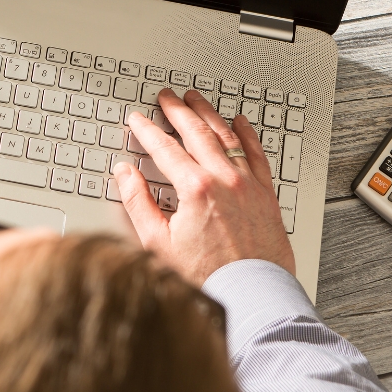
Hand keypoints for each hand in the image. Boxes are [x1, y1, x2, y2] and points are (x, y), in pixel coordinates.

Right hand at [114, 89, 293, 286]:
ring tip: (196, 100)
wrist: (250, 295)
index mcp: (195, 189)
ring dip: (208, 114)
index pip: (164, 148)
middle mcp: (224, 180)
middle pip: (196, 132)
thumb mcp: (157, 243)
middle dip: (178, 111)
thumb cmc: (206, 276)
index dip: (147, 130)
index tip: (137, 120)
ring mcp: (248, 185)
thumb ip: (137, 203)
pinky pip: (256, 153)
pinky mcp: (266, 194)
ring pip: (226, 136)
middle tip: (167, 97)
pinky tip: (239, 122)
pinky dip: (247, 134)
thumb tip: (124, 175)